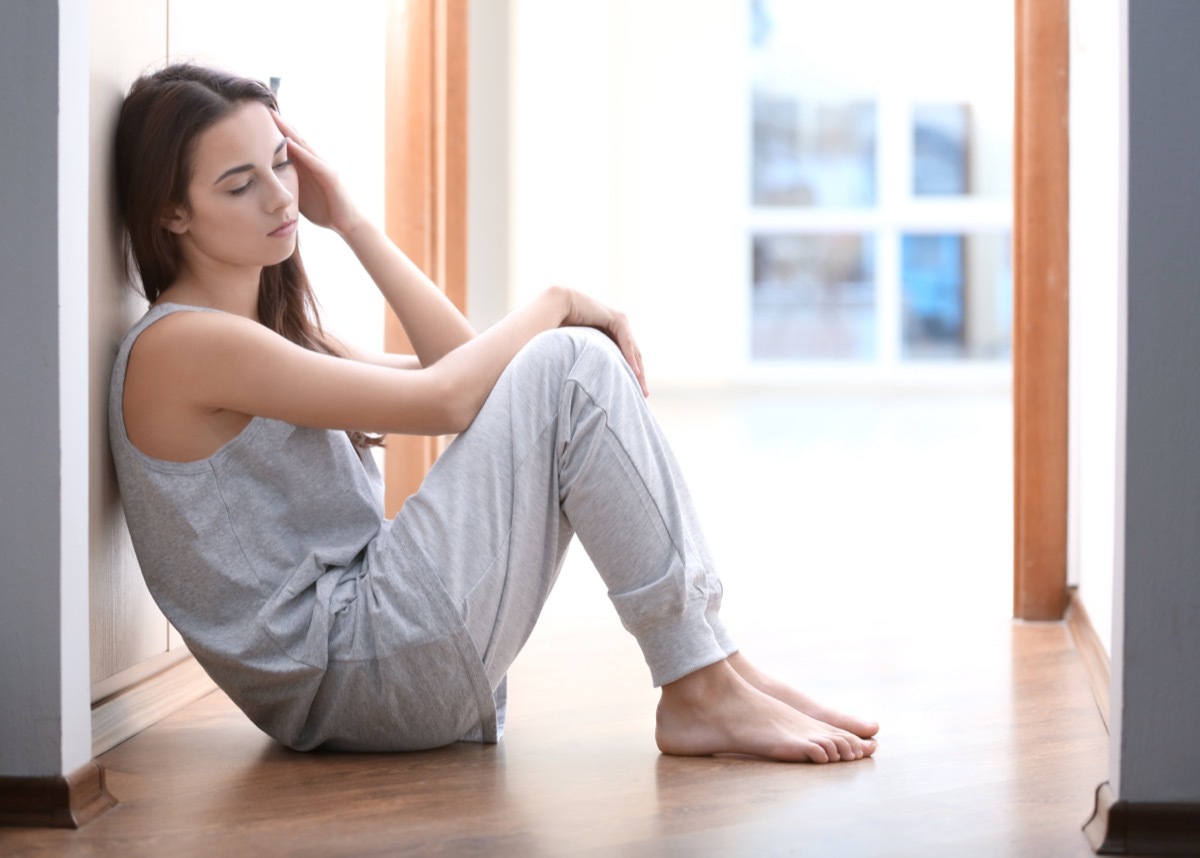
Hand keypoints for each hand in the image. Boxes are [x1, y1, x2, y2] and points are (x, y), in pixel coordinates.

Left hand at [271, 112, 363, 236]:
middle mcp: (316, 164)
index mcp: (308, 169)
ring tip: (275, 118)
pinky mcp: (330, 176)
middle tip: (265, 110)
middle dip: (281, 125)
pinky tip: (289, 142)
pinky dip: (301, 152)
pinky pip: (313, 162)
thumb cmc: (326, 212)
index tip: (260, 122)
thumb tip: (268, 190)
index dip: (277, 134)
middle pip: (296, 140)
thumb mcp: (301, 198)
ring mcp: (324, 168)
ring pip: (304, 146)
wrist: (349, 224)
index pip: (291, 147)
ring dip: (289, 132)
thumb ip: (289, 188)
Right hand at [561, 288, 648, 396]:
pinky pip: (626, 341)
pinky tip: (635, 372)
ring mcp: (618, 322)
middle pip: (632, 356)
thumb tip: (580, 386)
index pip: (624, 358)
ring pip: (633, 350)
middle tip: (644, 395)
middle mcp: (616, 329)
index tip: (632, 395)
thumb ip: (585, 362)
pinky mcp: (617, 318)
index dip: (629, 376)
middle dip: (638, 377)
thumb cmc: (559, 330)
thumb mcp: (578, 350)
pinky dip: (630, 357)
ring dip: (639, 370)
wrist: (557, 307)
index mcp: (608, 336)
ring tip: (641, 388)